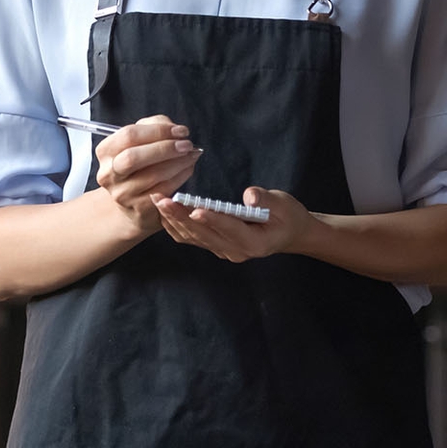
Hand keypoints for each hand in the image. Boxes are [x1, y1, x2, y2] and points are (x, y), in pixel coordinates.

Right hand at [95, 115, 201, 236]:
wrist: (132, 200)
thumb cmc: (138, 164)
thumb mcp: (139, 141)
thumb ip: (154, 127)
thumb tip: (174, 129)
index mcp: (106, 151)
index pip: (128, 135)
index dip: (157, 130)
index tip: (180, 130)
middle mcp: (109, 174)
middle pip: (134, 157)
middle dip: (165, 148)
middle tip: (186, 144)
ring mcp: (123, 193)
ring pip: (153, 174)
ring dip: (179, 162)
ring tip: (192, 154)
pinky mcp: (140, 207)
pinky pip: (165, 188)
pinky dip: (181, 175)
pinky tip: (188, 168)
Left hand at [151, 187, 312, 262]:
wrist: (289, 234)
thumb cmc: (288, 217)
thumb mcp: (284, 205)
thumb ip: (267, 200)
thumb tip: (250, 196)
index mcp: (254, 242)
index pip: (229, 228)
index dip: (212, 218)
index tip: (194, 208)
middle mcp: (235, 251)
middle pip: (204, 234)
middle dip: (181, 216)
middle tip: (162, 198)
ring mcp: (223, 251)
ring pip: (194, 237)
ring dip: (173, 219)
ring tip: (158, 201)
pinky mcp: (215, 246)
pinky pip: (192, 238)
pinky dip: (176, 225)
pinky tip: (164, 212)